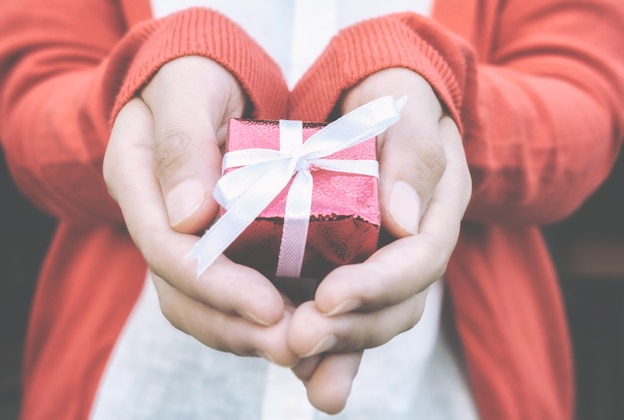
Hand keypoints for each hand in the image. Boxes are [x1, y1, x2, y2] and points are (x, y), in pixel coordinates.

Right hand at [103, 56, 298, 365]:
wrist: (199, 81)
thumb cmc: (194, 75)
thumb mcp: (187, 90)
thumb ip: (184, 146)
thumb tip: (189, 218)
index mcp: (136, 180)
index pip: (165, 248)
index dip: (216, 283)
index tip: (268, 306)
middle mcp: (153, 220)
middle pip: (181, 292)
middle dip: (235, 324)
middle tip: (292, 344)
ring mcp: (177, 238)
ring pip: (199, 305)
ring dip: (246, 333)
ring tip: (299, 347)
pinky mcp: (207, 246)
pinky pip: (222, 294)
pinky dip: (253, 317)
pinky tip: (293, 324)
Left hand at [287, 68, 471, 412]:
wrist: (381, 101)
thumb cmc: (393, 96)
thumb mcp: (408, 107)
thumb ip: (412, 152)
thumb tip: (403, 218)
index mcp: (437, 210)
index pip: (419, 259)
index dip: (378, 284)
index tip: (329, 297)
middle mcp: (417, 246)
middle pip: (398, 304)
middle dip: (351, 328)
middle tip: (298, 340)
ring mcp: (389, 264)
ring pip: (374, 320)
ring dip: (338, 351)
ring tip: (297, 366)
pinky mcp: (360, 272)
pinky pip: (352, 316)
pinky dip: (331, 349)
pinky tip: (302, 370)